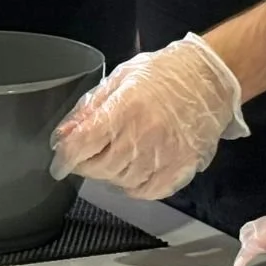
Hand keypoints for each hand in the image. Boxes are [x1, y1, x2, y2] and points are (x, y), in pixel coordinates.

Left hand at [49, 33, 248, 198]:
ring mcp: (164, 155)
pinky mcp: (181, 168)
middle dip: (85, 165)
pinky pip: (147, 191)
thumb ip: (90, 108)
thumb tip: (64, 134)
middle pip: (99, 168)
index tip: (58, 164)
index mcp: (125, 108)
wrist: (208, 79)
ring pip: (121, 182)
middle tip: (85, 156)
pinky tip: (132, 171)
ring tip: (113, 156)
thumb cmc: (164, 73)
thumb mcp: (120, 79)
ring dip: (109, 174)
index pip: (83, 145)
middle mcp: (144, 135)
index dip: (64, 159)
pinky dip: (134, 186)